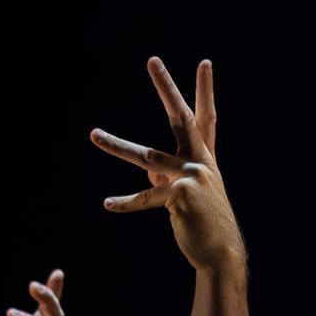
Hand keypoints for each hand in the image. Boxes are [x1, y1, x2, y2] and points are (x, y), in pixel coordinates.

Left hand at [92, 56, 245, 275]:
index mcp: (205, 157)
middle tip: (153, 61)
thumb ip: (167, 176)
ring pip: (146, 157)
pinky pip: (144, 197)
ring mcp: (191, 177)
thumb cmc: (204, 224)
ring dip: (117, 146)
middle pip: (180, 117)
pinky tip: (108, 204)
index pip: (205, 117)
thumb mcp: (187, 193)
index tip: (205, 63)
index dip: (204, 90)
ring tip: (94, 135)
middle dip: (166, 87)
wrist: (220, 253)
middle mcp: (200, 161)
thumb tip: (149, 172)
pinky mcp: (178, 196)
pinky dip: (125, 203)